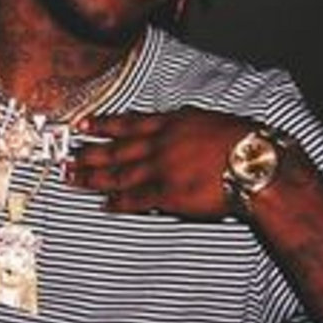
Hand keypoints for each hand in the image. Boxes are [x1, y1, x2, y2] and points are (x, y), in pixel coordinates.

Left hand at [67, 107, 250, 218]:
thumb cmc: (241, 139)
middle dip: (88, 154)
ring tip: (73, 179)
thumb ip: (186, 120)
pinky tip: (104, 204)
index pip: (128, 123)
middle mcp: (160, 144)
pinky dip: (118, 202)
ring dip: (93, 178)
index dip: (103, 125)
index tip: (82, 125)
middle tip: (67, 157)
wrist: (255, 164)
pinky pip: (137, 199)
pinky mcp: (169, 194)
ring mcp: (162, 169)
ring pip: (119, 174)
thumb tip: (176, 117)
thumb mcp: (209, 119)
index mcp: (170, 123)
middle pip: (115, 150)